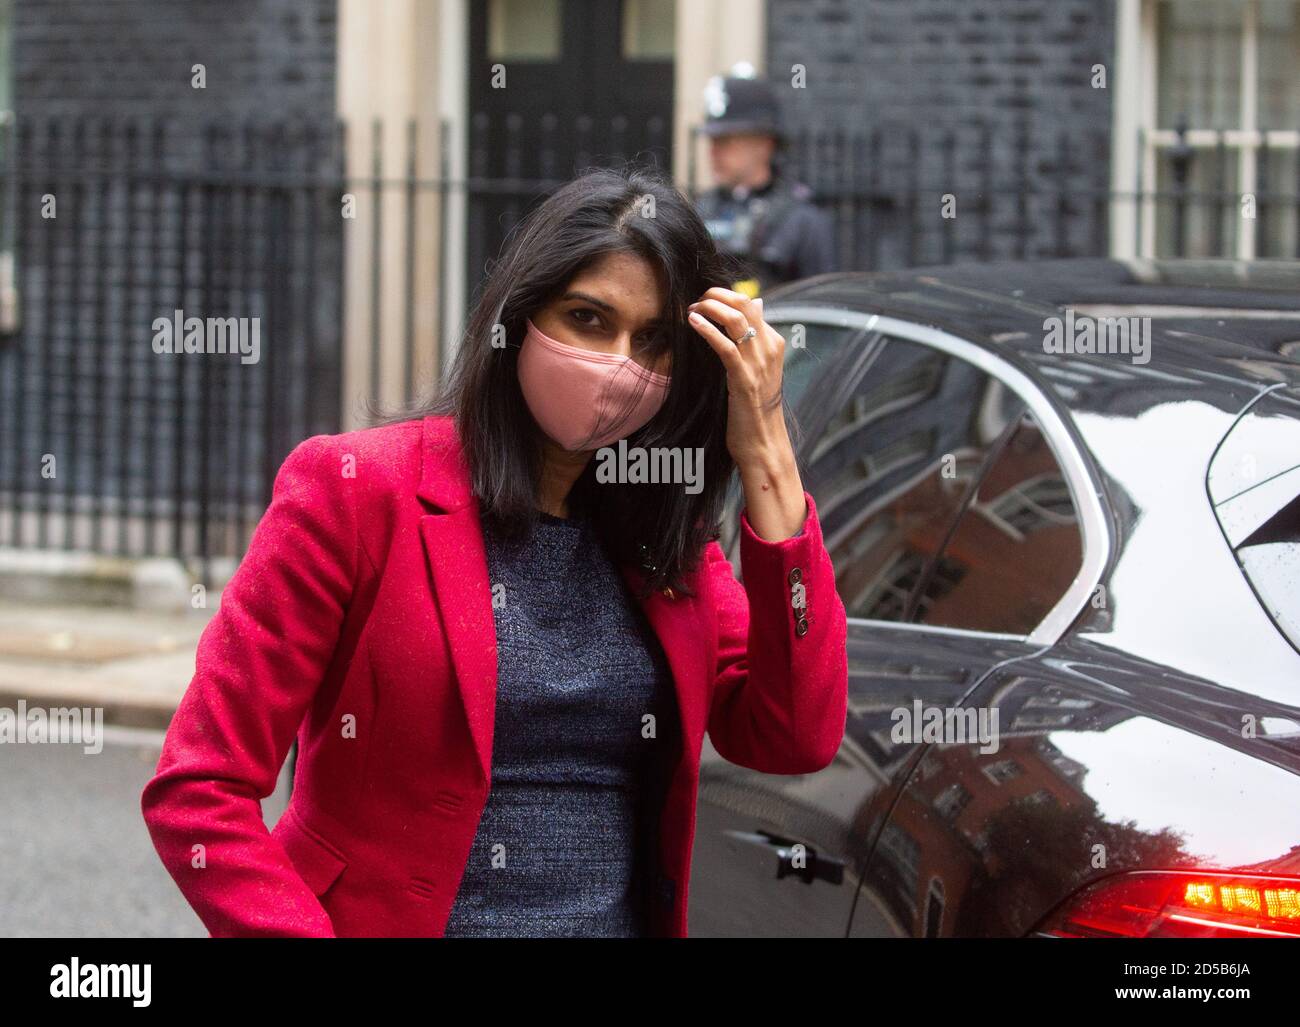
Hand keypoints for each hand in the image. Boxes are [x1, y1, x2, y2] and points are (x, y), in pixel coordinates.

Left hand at [686, 287, 787, 467]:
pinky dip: (707, 329)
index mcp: (774, 343)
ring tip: (692, 308)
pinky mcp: (744, 378)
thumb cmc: (755, 408)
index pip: (751, 304)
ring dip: (710, 307)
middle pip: (744, 304)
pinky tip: (692, 321)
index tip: (704, 300)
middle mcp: (770, 348)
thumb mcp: (758, 369)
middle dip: (717, 295)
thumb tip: (758, 303)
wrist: (763, 442)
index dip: (725, 297)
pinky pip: (725, 345)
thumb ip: (755, 338)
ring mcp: (759, 363)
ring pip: (735, 319)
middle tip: (696, 300)